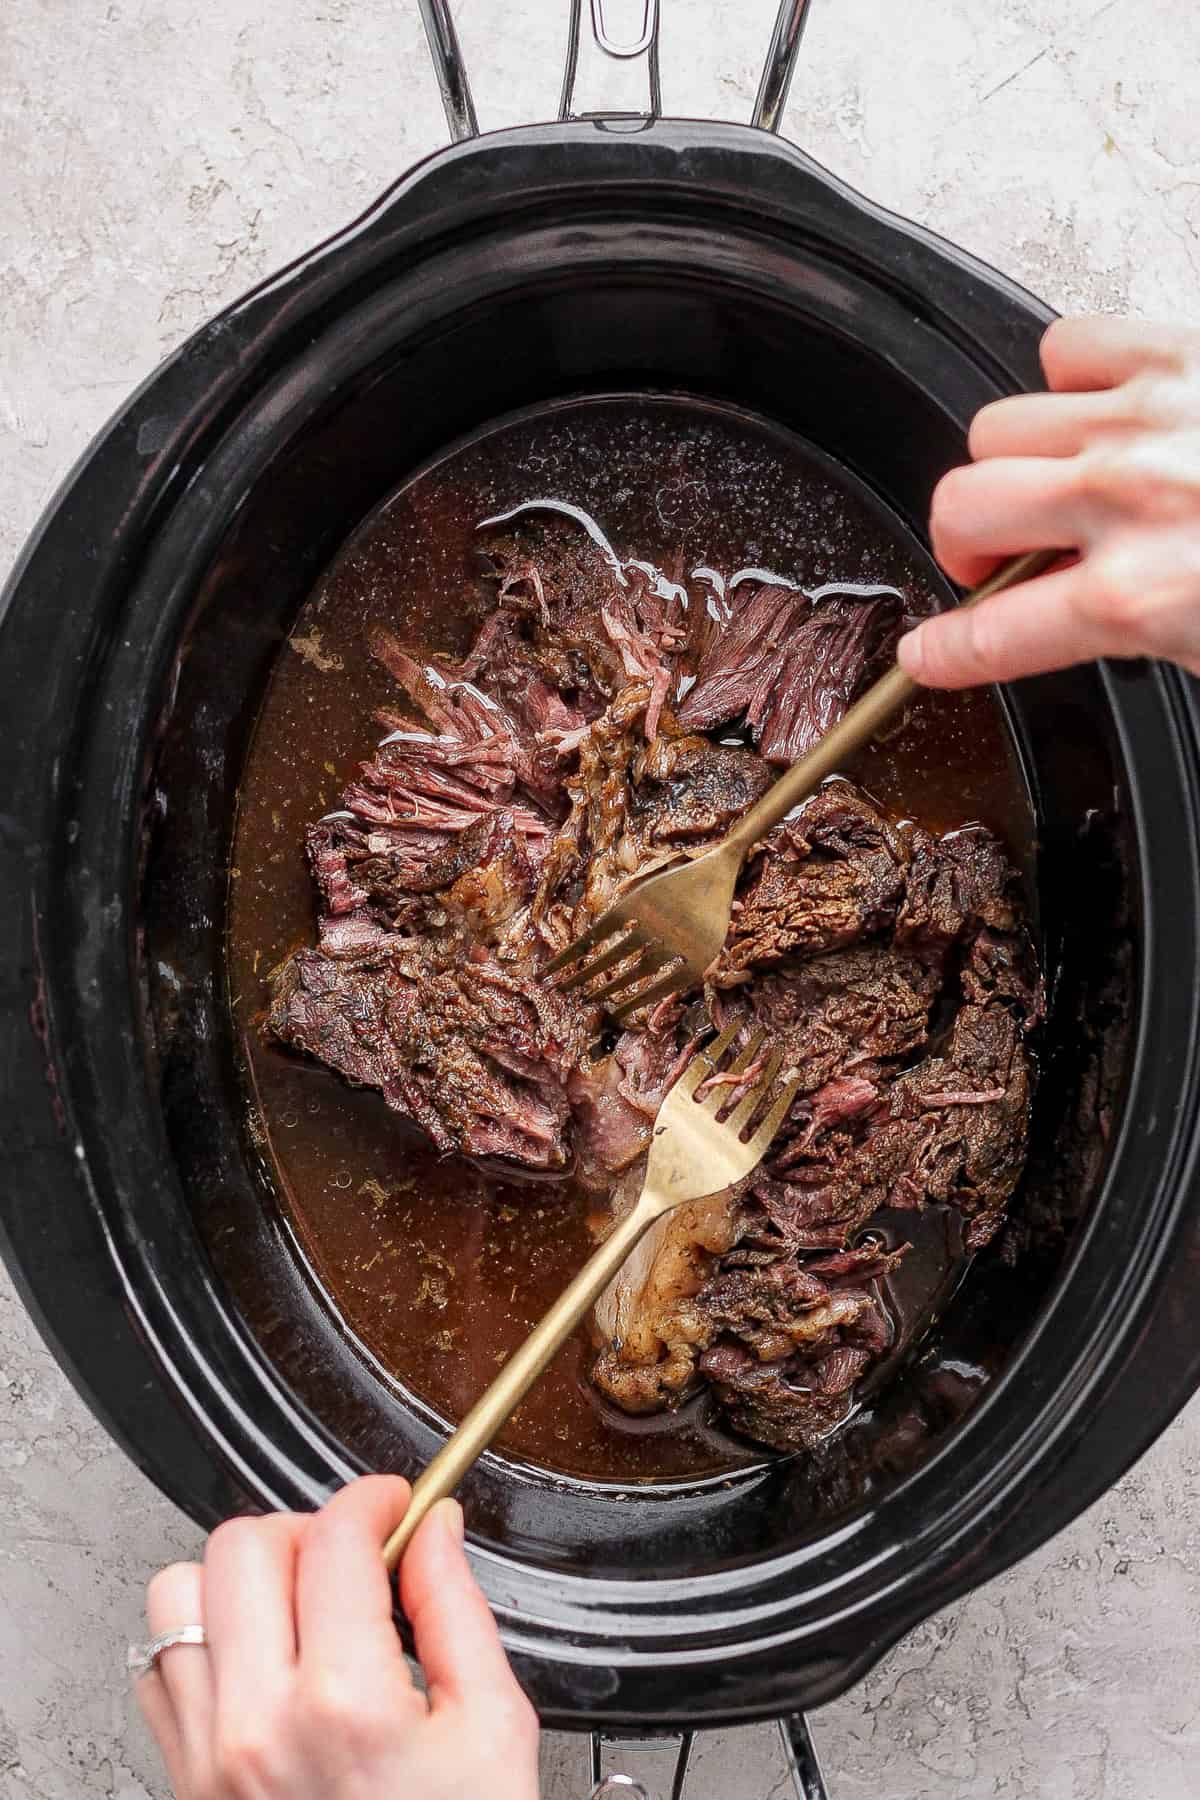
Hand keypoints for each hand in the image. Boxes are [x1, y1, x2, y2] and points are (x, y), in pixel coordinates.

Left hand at [136, 1476, 539, 1799]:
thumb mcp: (492, 1728)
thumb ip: (457, 1609)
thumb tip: (434, 1528)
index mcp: (345, 1703)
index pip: (334, 1536)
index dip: (373, 1499)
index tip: (393, 1504)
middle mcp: (258, 1725)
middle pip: (244, 1546)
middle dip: (306, 1529)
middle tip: (352, 1556)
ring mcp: (208, 1756)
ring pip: (181, 1594)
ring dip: (243, 1581)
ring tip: (301, 1606)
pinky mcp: (184, 1781)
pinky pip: (162, 1667)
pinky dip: (205, 1641)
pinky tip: (265, 1661)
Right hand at [898, 316, 1199, 685]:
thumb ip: (1120, 626)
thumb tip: (1059, 603)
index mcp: (1134, 596)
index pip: (991, 636)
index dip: (945, 653)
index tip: (925, 654)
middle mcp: (1123, 499)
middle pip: (961, 507)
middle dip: (967, 541)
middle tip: (1001, 556)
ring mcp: (1141, 418)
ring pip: (997, 429)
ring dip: (1017, 464)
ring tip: (1060, 482)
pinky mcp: (1173, 354)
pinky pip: (1065, 350)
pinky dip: (1071, 382)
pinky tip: (1102, 415)